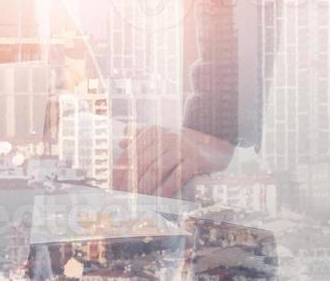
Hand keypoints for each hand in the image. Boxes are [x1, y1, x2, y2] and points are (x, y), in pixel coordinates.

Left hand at [113, 125, 233, 198]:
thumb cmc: (184, 141)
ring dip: (145, 185)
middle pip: (143, 161)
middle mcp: (166, 137)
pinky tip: (158, 197)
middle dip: (130, 180)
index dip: (121, 168)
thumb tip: (121, 142)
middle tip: (122, 194)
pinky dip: (166, 187)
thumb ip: (141, 136)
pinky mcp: (196, 159)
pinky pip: (178, 175)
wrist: (217, 138)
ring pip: (157, 168)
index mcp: (155, 131)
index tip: (113, 184)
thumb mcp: (162, 134)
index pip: (133, 152)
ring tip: (136, 198)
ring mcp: (182, 148)